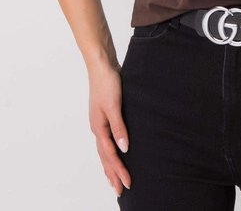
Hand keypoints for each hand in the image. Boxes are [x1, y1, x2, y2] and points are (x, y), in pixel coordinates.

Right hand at [88, 61, 130, 197]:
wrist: (102, 65)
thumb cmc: (107, 83)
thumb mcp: (114, 105)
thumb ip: (118, 127)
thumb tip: (124, 148)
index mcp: (98, 128)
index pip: (110, 155)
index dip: (119, 170)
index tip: (127, 184)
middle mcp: (97, 127)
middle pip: (105, 157)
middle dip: (112, 174)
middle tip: (120, 191)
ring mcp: (100, 121)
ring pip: (104, 149)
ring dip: (110, 165)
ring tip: (114, 178)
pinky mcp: (106, 114)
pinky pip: (107, 139)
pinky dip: (111, 150)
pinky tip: (116, 151)